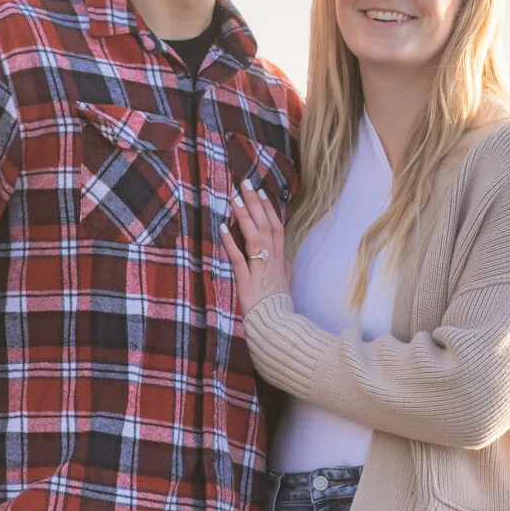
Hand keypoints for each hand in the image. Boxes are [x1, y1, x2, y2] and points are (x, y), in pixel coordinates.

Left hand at [223, 180, 290, 315]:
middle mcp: (272, 260)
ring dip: (245, 216)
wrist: (278, 326)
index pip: (276, 228)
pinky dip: (231, 242)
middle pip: (266, 226)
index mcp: (280, 259)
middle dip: (255, 203)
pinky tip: (223, 228)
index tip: (262, 192)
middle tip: (246, 183)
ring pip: (254, 237)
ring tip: (235, 198)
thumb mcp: (286, 283)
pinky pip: (239, 258)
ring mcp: (260, 269)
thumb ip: (284, 268)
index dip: (269, 209)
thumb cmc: (279, 306)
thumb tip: (284, 258)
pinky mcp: (247, 281)